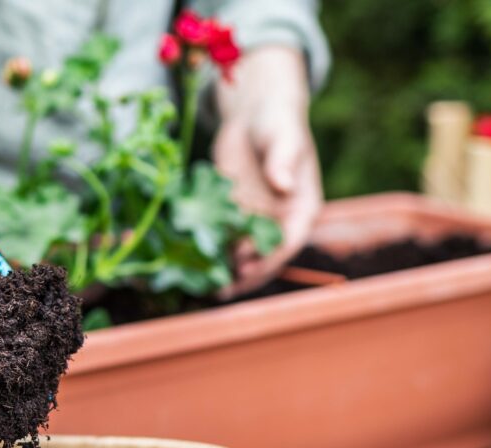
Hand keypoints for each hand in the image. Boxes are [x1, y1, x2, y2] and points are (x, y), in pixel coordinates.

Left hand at [212, 46, 322, 296]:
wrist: (254, 116)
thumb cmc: (277, 123)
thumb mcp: (283, 138)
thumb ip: (284, 162)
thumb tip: (283, 185)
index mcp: (301, 210)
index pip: (288, 242)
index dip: (268, 258)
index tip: (247, 267)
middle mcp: (279, 222)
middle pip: (264, 256)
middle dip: (243, 274)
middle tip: (221, 288)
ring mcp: (254, 221)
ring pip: (241, 253)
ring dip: (224, 271)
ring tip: (203, 287)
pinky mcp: (231, 215)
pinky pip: (220, 238)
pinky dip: (208, 251)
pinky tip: (189, 263)